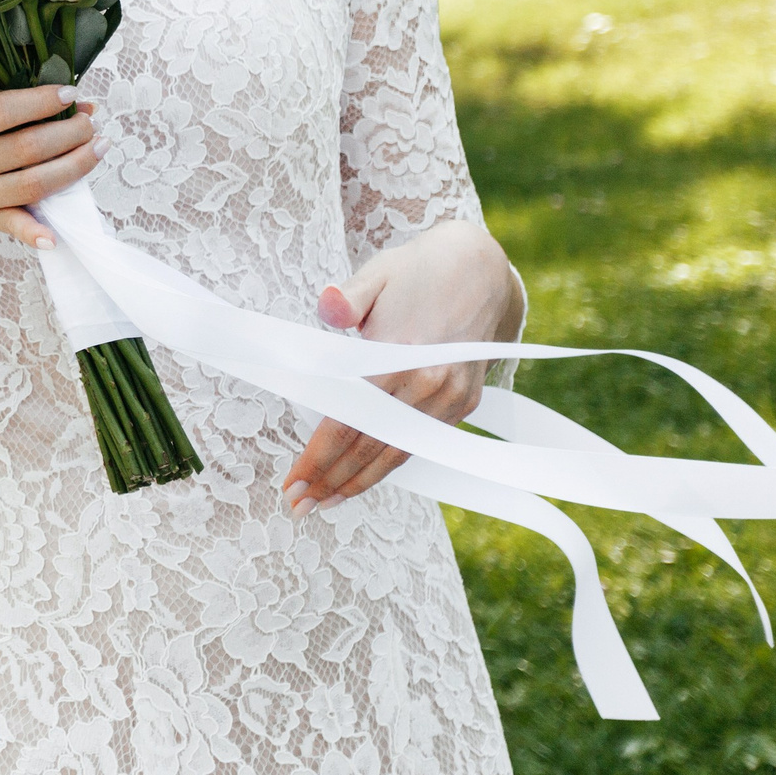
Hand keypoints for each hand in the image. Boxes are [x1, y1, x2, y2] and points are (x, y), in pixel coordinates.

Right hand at [0, 85, 100, 258]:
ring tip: (97, 148)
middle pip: (25, 147)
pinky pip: (12, 225)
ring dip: (73, 166)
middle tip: (91, 122)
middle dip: (69, 132)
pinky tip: (58, 233)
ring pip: (31, 184)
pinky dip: (34, 230)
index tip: (70, 94)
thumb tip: (50, 100)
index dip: (40, 102)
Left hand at [282, 222, 522, 512]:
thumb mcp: (378, 273)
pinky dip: (390, 462)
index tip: (293, 482)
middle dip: (332, 480)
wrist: (482, 269)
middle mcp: (432, 384)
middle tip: (297, 505)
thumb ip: (348, 296)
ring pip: (399, 451)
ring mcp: (452, 397)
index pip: (352, 419)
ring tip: (324, 502)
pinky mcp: (464, 401)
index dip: (319, 456)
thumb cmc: (417, 271)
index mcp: (404, 355)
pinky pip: (421, 441)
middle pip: (372, 446)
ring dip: (360, 481)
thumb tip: (325, 304)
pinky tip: (364, 478)